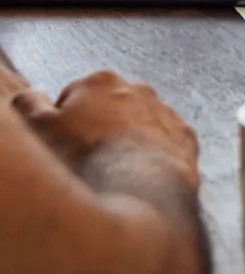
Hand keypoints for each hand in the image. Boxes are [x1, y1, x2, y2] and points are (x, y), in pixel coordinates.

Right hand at [9, 69, 199, 194]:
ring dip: (125, 142)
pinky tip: (136, 176)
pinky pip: (165, 144)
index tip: (60, 143)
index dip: (62, 124)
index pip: (73, 97)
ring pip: (138, 125)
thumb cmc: (85, 160)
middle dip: (96, 129)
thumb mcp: (37, 130)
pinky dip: (152, 157)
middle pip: (108, 108)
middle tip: (83, 159)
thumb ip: (29, 105)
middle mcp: (140, 90)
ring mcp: (166, 113)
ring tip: (110, 171)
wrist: (136, 191)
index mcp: (100, 82)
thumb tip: (33, 97)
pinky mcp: (186, 139)